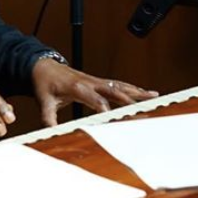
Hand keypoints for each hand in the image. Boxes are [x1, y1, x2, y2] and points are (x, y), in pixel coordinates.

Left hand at [31, 59, 157, 126]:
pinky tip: (145, 92)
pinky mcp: (99, 81)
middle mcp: (91, 82)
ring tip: (154, 96)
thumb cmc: (45, 83)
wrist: (44, 66)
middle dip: (129, 100)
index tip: (113, 118)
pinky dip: (133, 89)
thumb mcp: (44, 101)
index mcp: (77, 87)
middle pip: (114, 91)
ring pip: (121, 86)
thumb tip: (51, 131)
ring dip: (137, 91)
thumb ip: (48, 117)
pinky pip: (119, 85)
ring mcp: (97, 81)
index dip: (104, 108)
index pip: (95, 99)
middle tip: (143, 108)